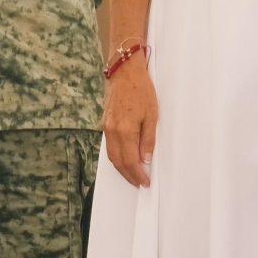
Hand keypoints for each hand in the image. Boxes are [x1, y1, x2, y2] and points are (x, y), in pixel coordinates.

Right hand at [104, 57, 158, 186]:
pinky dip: (117, 157)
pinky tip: (125, 160)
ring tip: (133, 176)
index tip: (145, 182)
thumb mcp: (152, 115)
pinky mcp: (105, 124)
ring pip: (112, 156)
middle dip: (129, 176)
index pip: (130, 161)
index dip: (138, 174)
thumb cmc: (142, 91)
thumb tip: (145, 160)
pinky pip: (109, 147)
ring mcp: (107, 128)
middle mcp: (112, 132)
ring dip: (122, 169)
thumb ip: (148, 140)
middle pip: (119, 162)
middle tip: (139, 183)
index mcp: (125, 130)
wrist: (124, 73)